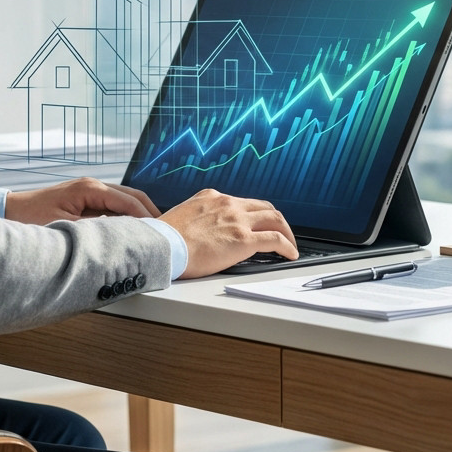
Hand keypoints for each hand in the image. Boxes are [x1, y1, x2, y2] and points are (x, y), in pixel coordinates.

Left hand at [4, 178, 160, 223]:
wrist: (10, 211)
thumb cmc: (32, 219)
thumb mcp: (65, 227)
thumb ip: (95, 230)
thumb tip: (121, 237)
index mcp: (90, 189)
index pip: (129, 201)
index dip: (147, 217)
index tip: (161, 233)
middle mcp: (93, 185)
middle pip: (133, 195)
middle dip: (150, 213)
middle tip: (165, 232)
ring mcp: (90, 190)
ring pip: (125, 199)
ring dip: (140, 214)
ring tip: (153, 233)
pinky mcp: (86, 198)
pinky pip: (114, 204)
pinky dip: (127, 215)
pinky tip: (132, 230)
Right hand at [158, 189, 298, 277]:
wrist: (162, 246)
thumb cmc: (165, 239)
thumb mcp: (182, 217)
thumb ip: (198, 219)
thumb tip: (202, 233)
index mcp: (212, 198)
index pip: (242, 202)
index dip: (254, 214)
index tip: (258, 223)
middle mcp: (228, 204)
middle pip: (264, 207)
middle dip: (275, 219)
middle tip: (280, 231)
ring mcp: (237, 220)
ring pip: (275, 219)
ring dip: (286, 231)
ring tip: (290, 244)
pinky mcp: (244, 239)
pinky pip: (275, 239)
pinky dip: (287, 246)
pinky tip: (290, 254)